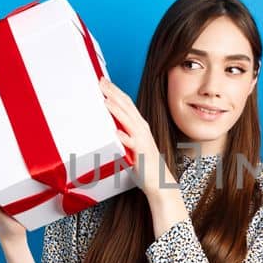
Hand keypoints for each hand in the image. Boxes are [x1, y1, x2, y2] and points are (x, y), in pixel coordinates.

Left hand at [100, 75, 169, 194]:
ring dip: (117, 110)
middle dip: (114, 93)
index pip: (126, 103)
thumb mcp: (132, 144)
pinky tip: (116, 132)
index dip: (116, 91)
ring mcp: (142, 140)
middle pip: (127, 106)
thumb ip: (123, 133)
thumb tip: (108, 126)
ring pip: (128, 121)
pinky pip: (132, 143)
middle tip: (101, 81)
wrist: (160, 182)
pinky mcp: (141, 153)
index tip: (104, 81)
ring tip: (105, 100)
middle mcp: (141, 129)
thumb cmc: (145, 164)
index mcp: (139, 125)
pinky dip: (124, 137)